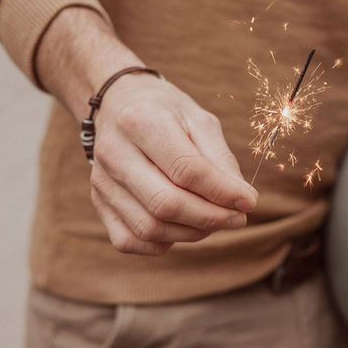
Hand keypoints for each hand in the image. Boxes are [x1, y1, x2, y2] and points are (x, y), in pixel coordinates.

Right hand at [88, 73, 257, 254]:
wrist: (119, 103)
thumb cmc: (167, 112)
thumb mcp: (200, 120)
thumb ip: (221, 160)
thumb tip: (243, 201)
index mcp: (142, 122)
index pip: (187, 170)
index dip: (223, 192)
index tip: (249, 202)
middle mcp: (115, 153)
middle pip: (167, 204)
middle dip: (211, 218)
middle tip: (237, 218)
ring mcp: (102, 181)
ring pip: (149, 228)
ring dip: (191, 233)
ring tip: (215, 220)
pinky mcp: (98, 202)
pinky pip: (129, 240)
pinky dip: (162, 244)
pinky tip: (182, 227)